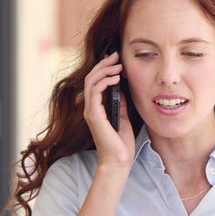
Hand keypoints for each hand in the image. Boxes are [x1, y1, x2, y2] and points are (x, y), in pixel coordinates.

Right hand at [83, 52, 134, 168]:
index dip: (104, 69)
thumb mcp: (123, 117)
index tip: (117, 59)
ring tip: (118, 65)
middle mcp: (91, 108)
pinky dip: (104, 82)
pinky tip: (116, 78)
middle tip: (116, 55)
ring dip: (104, 71)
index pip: (96, 82)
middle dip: (104, 65)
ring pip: (91, 82)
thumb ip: (120, 103)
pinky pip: (94, 93)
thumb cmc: (121, 142)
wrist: (119, 160)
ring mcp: (90, 111)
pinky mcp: (93, 116)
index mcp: (97, 107)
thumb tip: (122, 89)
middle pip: (91, 78)